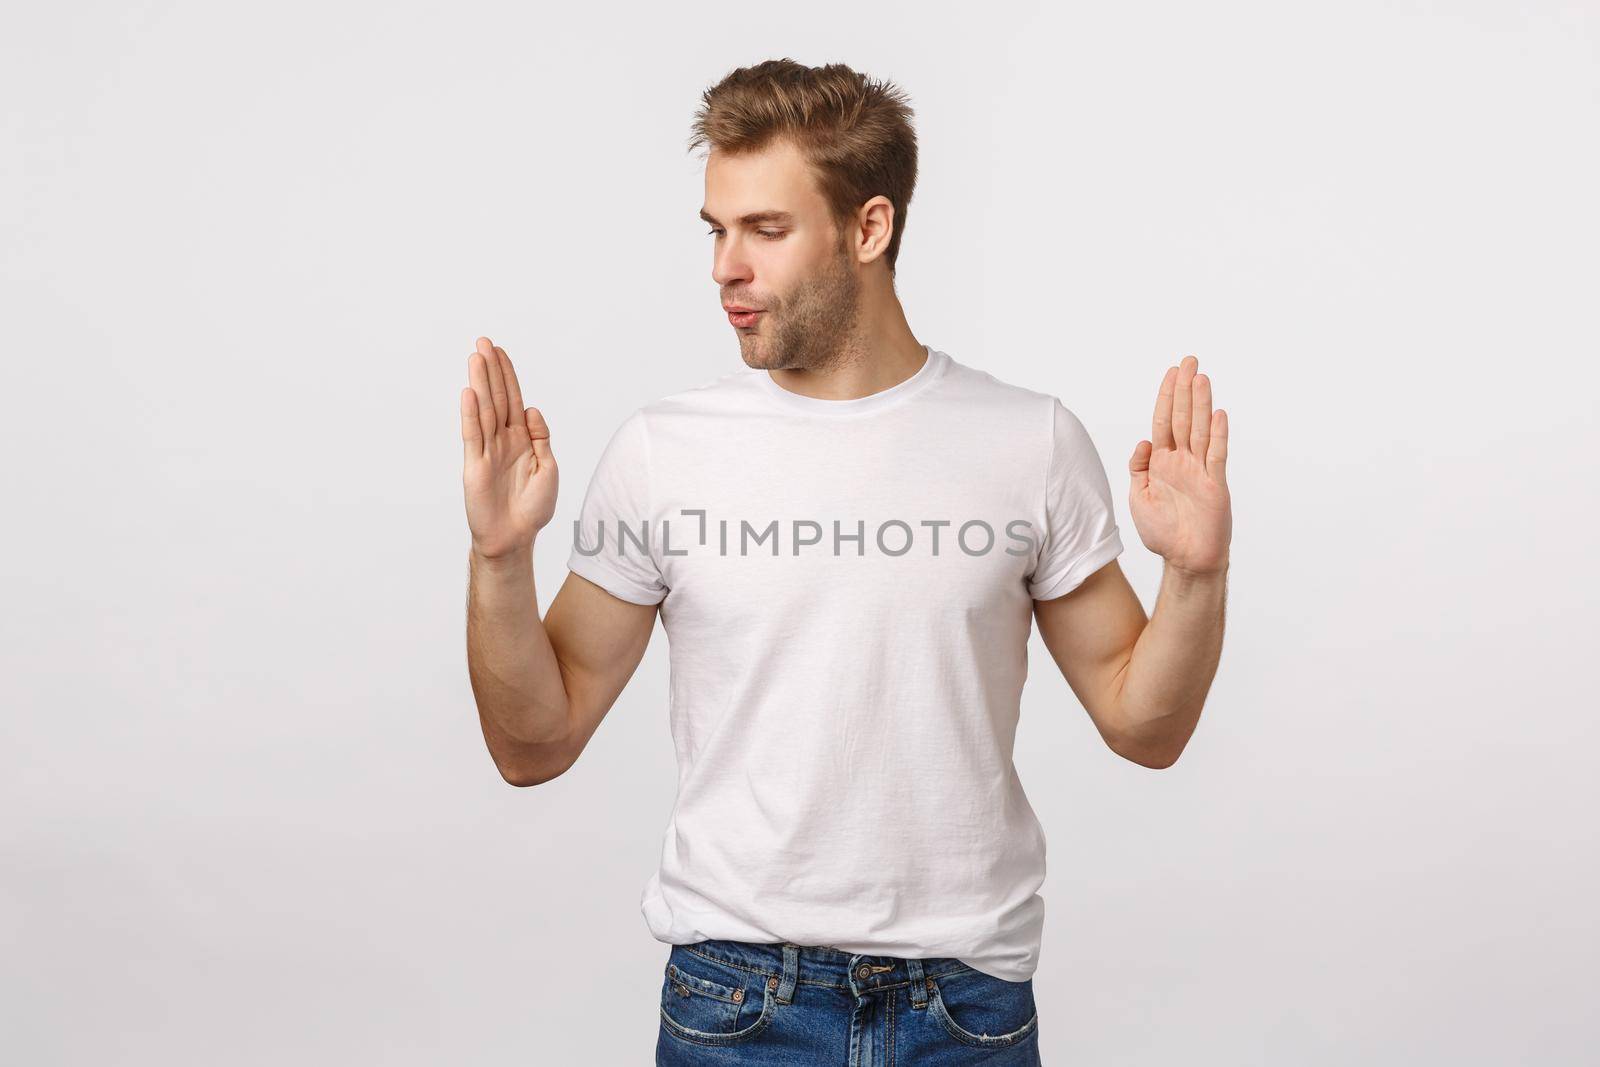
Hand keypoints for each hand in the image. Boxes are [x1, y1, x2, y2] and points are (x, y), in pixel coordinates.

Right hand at [460, 337, 557, 560]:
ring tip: (475, 357)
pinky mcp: (474, 464)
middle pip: (497, 398)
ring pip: (483, 409)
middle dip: (491, 370)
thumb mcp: (548, 469)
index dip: (508, 376)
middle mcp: (502, 440)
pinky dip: (470, 413)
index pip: (514, 400)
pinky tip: (468, 392)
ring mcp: (487, 450)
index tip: (501, 352)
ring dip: (480, 383)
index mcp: (522, 439)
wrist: (514, 537)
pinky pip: (472, 434)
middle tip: (483, 342)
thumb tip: (532, 409)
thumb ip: (541, 438)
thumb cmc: (533, 508)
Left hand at [1128, 355, 1230, 575]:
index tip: (1171, 372)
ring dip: (1201, 403)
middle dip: (1184, 389)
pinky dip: (1218, 435)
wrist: (1184, 559)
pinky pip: (1216, 456)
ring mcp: (1200, 471)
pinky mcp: (1214, 486)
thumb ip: (1138, 467)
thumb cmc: (1162, 531)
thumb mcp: (1138, 496)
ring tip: (1201, 377)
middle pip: (1183, 418)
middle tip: (1189, 360)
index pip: (1164, 421)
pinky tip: (1219, 414)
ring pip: (1200, 430)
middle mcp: (1183, 461)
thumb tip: (1143, 441)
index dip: (1166, 397)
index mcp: (1162, 462)